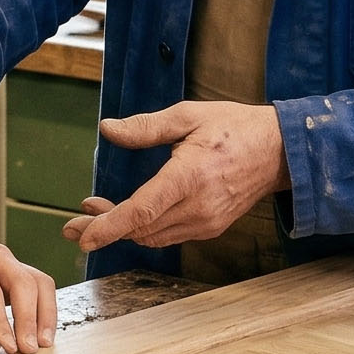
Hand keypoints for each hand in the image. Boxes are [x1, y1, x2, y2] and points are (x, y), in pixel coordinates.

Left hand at [0, 238, 55, 353]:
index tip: (6, 348)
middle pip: (22, 283)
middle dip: (27, 319)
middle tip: (27, 350)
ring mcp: (11, 263)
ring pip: (39, 284)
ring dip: (44, 316)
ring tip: (42, 346)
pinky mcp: (20, 274)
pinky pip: (41, 290)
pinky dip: (45, 313)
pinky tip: (42, 336)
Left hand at [61, 102, 289, 253]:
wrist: (279, 151)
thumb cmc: (234, 127)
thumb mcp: (188, 115)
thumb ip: (146, 127)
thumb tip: (108, 129)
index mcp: (189, 176)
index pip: (141, 211)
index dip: (109, 227)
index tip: (83, 237)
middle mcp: (198, 206)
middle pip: (140, 228)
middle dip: (103, 229)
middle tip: (73, 225)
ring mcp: (206, 221)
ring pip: (152, 236)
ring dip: (121, 229)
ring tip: (93, 214)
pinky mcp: (211, 227)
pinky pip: (168, 235)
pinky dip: (143, 229)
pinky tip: (128, 215)